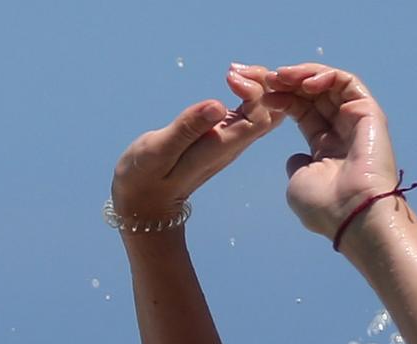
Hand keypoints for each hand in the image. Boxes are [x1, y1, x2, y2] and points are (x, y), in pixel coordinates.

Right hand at [109, 68, 287, 224]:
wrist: (146, 201)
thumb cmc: (145, 176)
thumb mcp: (159, 150)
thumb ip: (187, 128)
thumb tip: (219, 104)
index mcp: (222, 147)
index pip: (260, 117)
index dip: (254, 92)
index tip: (228, 77)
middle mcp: (233, 144)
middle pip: (272, 111)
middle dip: (261, 83)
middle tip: (232, 70)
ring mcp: (231, 140)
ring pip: (266, 110)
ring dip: (257, 85)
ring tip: (231, 71)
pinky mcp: (223, 134)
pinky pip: (252, 111)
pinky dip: (249, 90)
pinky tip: (231, 79)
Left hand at [253, 62, 402, 243]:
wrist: (352, 215)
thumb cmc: (325, 207)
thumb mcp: (299, 183)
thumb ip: (297, 165)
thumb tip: (297, 157)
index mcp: (325, 147)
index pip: (300, 110)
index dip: (278, 97)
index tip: (253, 91)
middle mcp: (341, 131)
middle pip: (312, 93)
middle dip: (284, 80)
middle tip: (260, 76)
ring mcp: (356, 120)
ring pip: (329, 83)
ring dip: (301, 74)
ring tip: (278, 76)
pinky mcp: (369, 113)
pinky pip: (347, 83)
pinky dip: (325, 76)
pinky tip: (303, 83)